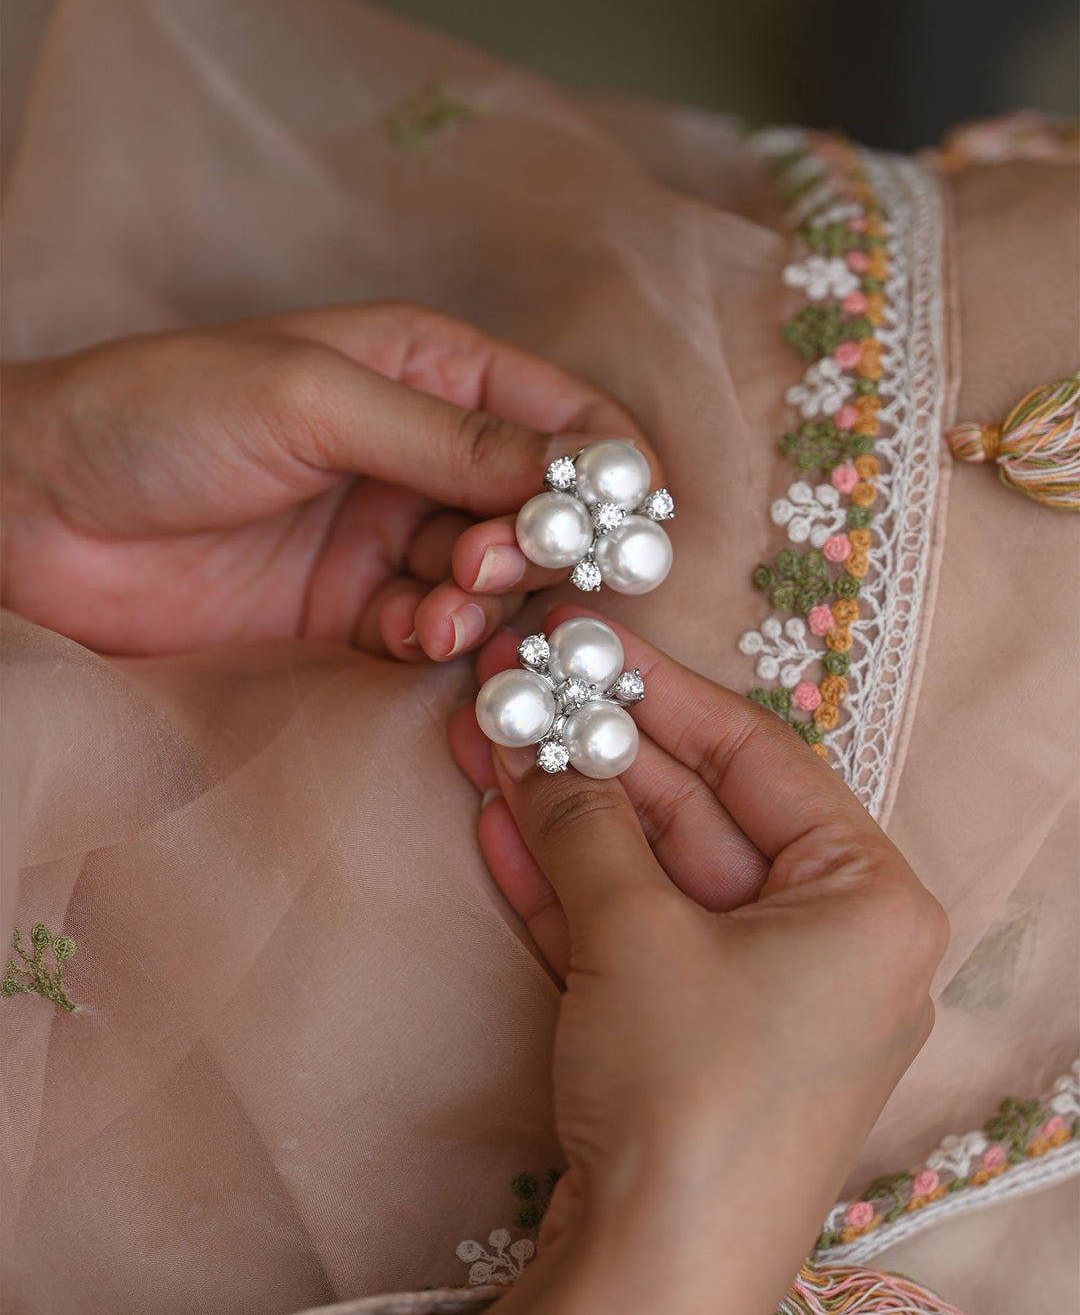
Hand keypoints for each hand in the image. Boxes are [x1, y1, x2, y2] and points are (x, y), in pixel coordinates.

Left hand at [0, 304, 657, 656]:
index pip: (559, 412)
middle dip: (547, 538)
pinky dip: (442, 640)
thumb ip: (448, 439)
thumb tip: (580, 475)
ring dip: (492, 595)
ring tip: (455, 600)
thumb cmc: (161, 414)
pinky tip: (421, 635)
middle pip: (539, 504)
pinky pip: (431, 631)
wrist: (35, 510)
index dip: (608, 465)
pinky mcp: (348, 612)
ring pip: (492, 576)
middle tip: (513, 563)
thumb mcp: (313, 399)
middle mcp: (419, 454)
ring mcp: (385, 536)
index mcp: (424, 369)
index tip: (627, 518)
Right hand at [451, 608, 947, 1314]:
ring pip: (651, 873)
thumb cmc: (691, 1097)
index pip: (758, 757)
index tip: (593, 645)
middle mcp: (827, 940)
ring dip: (567, 813)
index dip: (665, 696)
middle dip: (598, 758)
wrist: (651, 1278)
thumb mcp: (637, 932)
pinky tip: (499, 820)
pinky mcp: (692, 1036)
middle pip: (697, 813)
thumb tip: (537, 741)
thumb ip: (587, 822)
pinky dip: (567, 883)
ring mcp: (757, 992)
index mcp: (867, 900)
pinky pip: (631, 933)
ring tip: (489, 740)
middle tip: (522, 691)